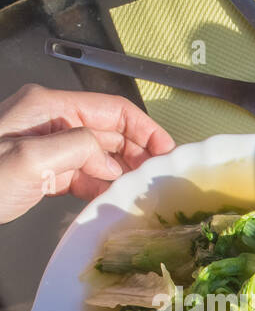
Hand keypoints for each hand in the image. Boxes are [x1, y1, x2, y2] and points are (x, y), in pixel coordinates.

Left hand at [0, 84, 174, 223]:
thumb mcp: (31, 160)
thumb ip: (79, 150)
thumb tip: (112, 161)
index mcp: (50, 109)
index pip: (113, 110)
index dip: (146, 130)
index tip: (168, 155)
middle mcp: (52, 122)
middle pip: (110, 132)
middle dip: (139, 154)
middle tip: (160, 181)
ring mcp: (47, 146)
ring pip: (100, 155)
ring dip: (124, 174)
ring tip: (143, 194)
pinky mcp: (44, 170)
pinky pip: (83, 174)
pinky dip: (102, 187)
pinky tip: (114, 201)